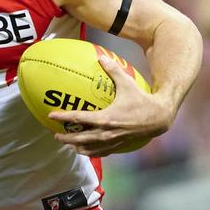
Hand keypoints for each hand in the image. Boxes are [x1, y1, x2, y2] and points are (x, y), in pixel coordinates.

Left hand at [49, 53, 171, 156]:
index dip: (63, 117)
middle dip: (66, 138)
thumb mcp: (127, 84)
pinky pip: (101, 153)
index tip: (51, 116)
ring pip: (89, 149)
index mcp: (105, 118)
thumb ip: (113, 70)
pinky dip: (91, 152)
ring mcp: (112, 141)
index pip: (79, 118)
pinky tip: (87, 150)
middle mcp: (106, 133)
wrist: (158, 118)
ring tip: (69, 145)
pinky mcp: (118, 145)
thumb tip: (101, 57)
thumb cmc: (142, 100)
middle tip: (55, 135)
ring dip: (77, 147)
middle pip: (80, 139)